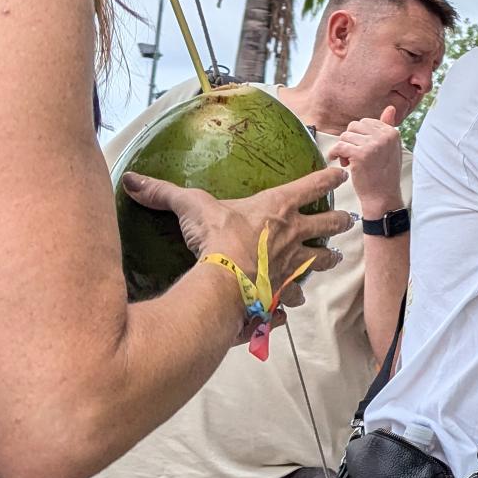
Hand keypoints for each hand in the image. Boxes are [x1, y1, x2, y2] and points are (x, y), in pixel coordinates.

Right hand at [122, 166, 354, 342]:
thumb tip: (132, 178)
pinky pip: (295, 298)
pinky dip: (294, 300)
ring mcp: (294, 265)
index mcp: (278, 208)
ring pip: (322, 262)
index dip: (328, 177)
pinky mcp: (286, 293)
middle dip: (339, 222)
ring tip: (331, 260)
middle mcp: (294, 235)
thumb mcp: (191, 208)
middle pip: (330, 225)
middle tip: (345, 221)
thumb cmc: (217, 238)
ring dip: (327, 260)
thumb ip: (164, 193)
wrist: (226, 282)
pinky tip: (292, 305)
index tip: (342, 172)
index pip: (311, 185)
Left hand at [328, 106, 402, 216]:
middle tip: (354, 155)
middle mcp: (384, 136)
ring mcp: (373, 145)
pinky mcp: (360, 155)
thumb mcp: (391, 148)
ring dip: (343, 149)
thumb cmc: (385, 174)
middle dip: (350, 140)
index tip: (362, 149)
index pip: (366, 122)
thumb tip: (390, 108)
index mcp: (392, 132)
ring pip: (345, 136)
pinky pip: (339, 146)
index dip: (360, 136)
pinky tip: (340, 161)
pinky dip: (335, 153)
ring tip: (350, 161)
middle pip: (354, 126)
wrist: (383, 197)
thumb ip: (388, 127)